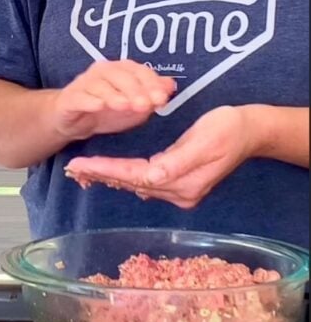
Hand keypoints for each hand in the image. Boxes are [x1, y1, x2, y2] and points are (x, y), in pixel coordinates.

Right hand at [52, 60, 175, 141]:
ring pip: (100, 85)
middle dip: (135, 90)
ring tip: (125, 105)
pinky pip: (80, 97)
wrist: (75, 120)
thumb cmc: (109, 109)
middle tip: (146, 105)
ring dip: (114, 95)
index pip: (139, 71)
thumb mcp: (135, 105)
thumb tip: (171, 85)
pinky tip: (99, 106)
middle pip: (121, 76)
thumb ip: (152, 95)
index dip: (151, 83)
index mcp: (121, 70)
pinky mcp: (70, 98)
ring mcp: (85, 83)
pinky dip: (89, 100)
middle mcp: (103, 71)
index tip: (162, 99)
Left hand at [66, 105, 253, 207]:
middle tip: (70, 169)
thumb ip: (177, 161)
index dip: (105, 170)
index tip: (80, 164)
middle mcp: (179, 193)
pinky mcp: (181, 183)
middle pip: (131, 183)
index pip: (135, 176)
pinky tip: (110, 173)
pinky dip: (125, 176)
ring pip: (135, 184)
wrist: (251, 130)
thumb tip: (150, 178)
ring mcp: (181, 191)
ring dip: (109, 177)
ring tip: (82, 171)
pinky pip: (145, 181)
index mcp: (183, 182)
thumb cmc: (228, 128)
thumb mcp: (205, 140)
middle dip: (100, 175)